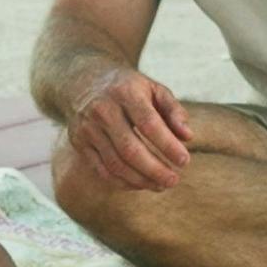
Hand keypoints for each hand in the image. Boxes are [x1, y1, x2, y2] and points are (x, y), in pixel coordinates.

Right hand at [69, 66, 191, 191]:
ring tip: (161, 185)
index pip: (149, 124)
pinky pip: (102, 170)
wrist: (84, 80)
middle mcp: (102, 110)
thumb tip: (188, 137)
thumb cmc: (129, 88)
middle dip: (155, 170)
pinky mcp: (79, 142)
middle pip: (130, 149)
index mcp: (125, 92)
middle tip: (174, 180)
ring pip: (115, 164)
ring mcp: (87, 128)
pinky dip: (123, 182)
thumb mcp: (154, 89)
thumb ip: (174, 110)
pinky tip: (141, 184)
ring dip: (141, 180)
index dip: (168, 145)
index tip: (184, 161)